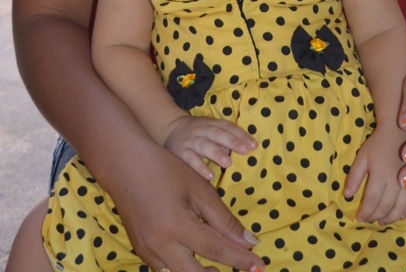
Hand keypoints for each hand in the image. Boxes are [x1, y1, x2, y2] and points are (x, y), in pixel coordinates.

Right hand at [106, 139, 261, 271]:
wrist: (125, 165)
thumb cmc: (166, 170)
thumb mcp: (199, 190)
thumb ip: (223, 219)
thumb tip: (248, 242)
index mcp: (177, 226)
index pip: (216, 251)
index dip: (240, 259)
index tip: (259, 266)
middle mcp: (159, 245)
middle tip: (242, 269)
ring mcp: (147, 251)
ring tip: (218, 265)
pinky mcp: (141, 251)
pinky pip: (165, 268)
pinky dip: (182, 266)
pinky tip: (194, 257)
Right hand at [164, 114, 256, 180]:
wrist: (169, 129)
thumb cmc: (197, 133)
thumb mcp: (210, 130)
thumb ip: (224, 140)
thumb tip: (242, 150)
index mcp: (211, 123)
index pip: (228, 126)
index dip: (241, 134)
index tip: (254, 145)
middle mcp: (201, 129)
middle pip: (218, 134)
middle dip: (232, 141)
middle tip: (245, 151)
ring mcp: (190, 140)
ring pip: (204, 145)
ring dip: (216, 154)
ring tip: (228, 163)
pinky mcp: (179, 152)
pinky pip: (190, 159)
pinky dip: (199, 167)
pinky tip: (209, 176)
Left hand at [344, 129, 405, 224]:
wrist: (400, 129)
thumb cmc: (379, 142)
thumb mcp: (363, 156)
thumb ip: (354, 176)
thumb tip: (347, 196)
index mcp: (380, 174)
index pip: (371, 201)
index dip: (365, 212)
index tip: (359, 218)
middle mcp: (396, 181)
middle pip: (385, 207)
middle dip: (376, 217)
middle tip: (369, 220)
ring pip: (400, 208)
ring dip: (390, 218)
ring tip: (382, 221)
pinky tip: (400, 215)